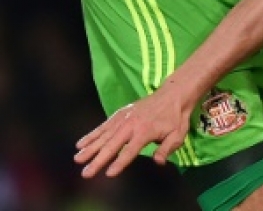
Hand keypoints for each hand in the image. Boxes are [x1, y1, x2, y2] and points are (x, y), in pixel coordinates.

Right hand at [74, 89, 189, 177]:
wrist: (173, 94)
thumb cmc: (176, 117)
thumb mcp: (178, 134)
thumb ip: (167, 148)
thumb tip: (158, 161)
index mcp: (145, 131)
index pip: (131, 150)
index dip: (120, 162)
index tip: (109, 173)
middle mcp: (131, 124)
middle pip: (112, 144)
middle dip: (98, 159)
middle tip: (86, 173)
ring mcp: (124, 117)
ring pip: (104, 135)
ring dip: (90, 148)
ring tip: (78, 159)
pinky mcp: (120, 113)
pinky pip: (104, 125)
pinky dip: (92, 134)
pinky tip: (81, 143)